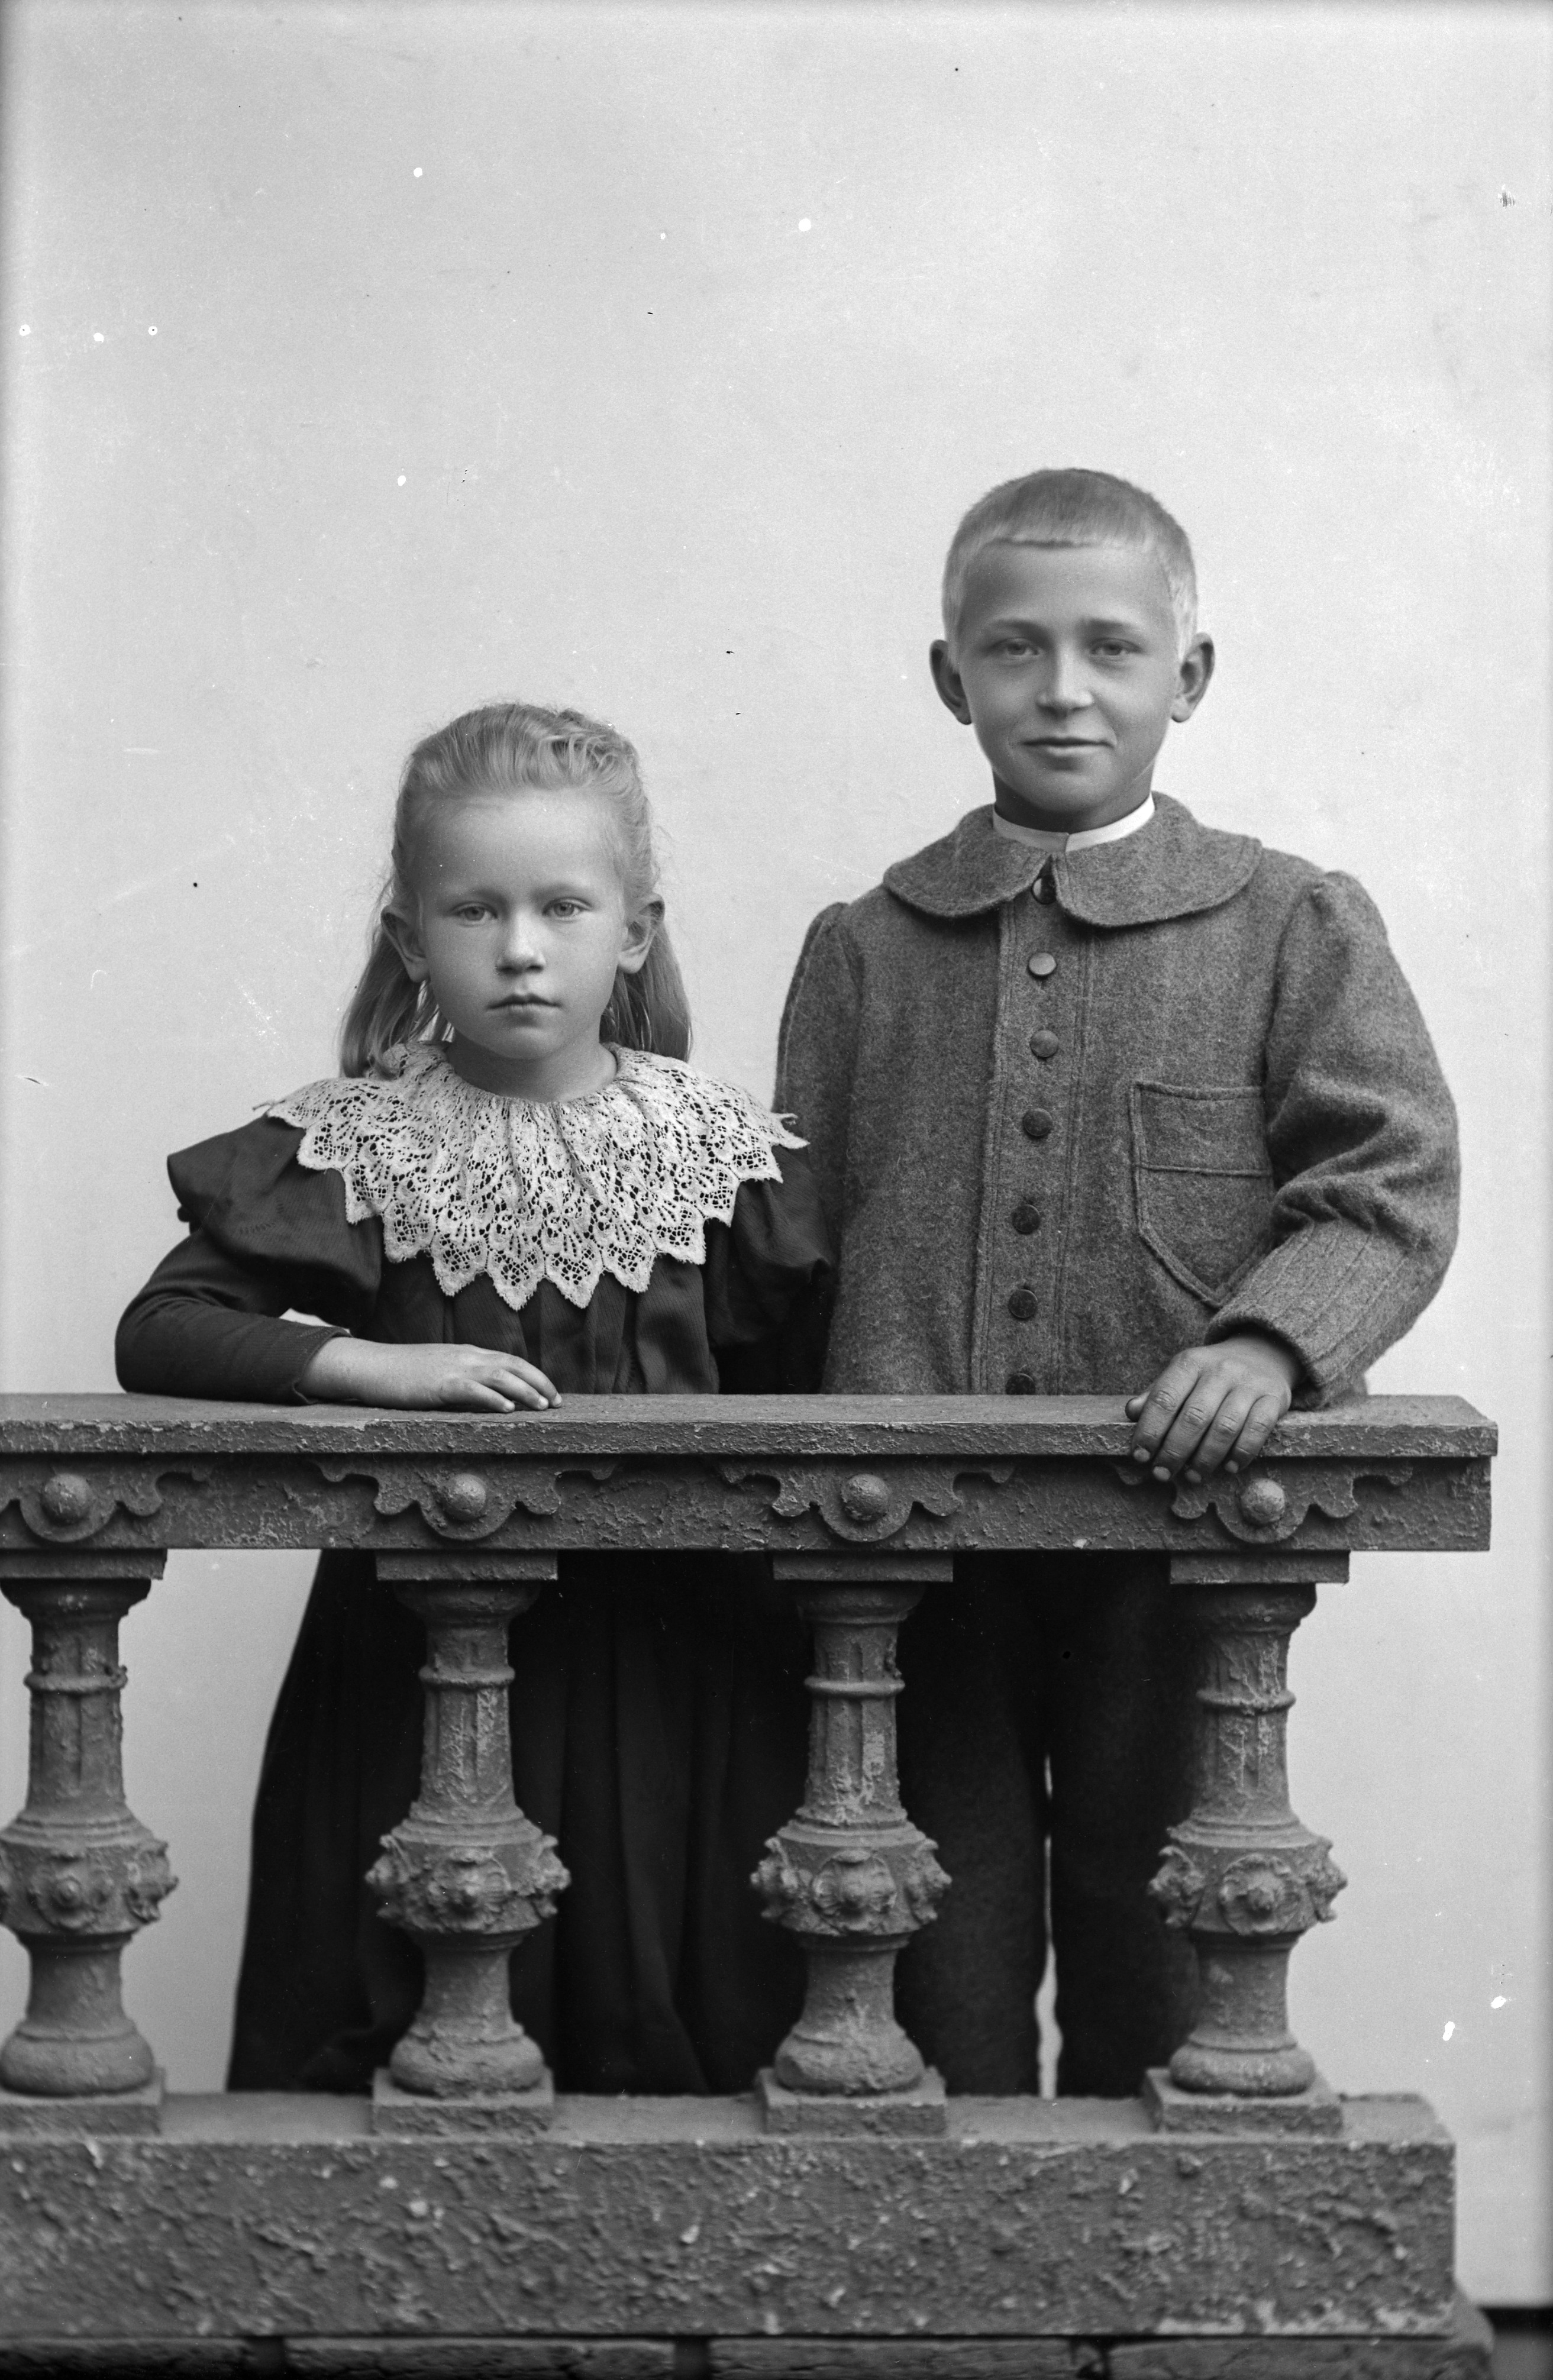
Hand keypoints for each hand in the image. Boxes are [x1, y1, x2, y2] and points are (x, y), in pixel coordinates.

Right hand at [299, 1337, 560, 1412]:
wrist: (371, 1366)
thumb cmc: (404, 1373)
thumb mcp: (441, 1371)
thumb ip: (465, 1379)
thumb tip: (487, 1396)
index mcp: (468, 1353)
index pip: (510, 1360)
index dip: (534, 1375)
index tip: (551, 1392)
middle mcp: (466, 1357)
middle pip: (513, 1365)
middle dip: (539, 1382)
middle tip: (557, 1402)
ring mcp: (452, 1368)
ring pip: (498, 1375)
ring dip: (524, 1391)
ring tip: (542, 1406)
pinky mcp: (437, 1384)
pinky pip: (471, 1389)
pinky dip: (492, 1397)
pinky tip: (507, 1408)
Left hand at [1124, 1334, 1299, 1483]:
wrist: (1262, 1353)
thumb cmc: (1211, 1375)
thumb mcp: (1182, 1375)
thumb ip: (1157, 1394)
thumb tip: (1131, 1412)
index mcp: (1190, 1363)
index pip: (1164, 1398)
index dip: (1150, 1430)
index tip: (1140, 1456)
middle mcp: (1220, 1370)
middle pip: (1194, 1417)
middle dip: (1175, 1451)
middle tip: (1163, 1473)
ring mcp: (1249, 1383)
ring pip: (1225, 1427)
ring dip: (1206, 1458)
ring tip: (1193, 1476)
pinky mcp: (1274, 1397)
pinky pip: (1258, 1429)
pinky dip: (1242, 1453)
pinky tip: (1230, 1467)